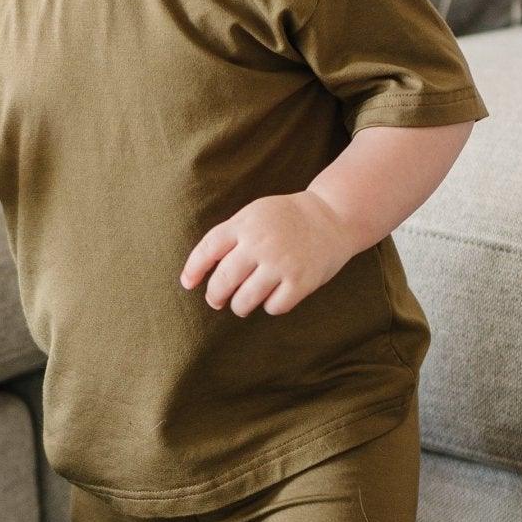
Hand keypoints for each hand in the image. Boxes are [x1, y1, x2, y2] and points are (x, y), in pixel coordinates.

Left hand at [180, 191, 357, 316]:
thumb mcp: (254, 214)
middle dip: (215, 296)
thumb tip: (200, 271)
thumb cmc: (286, 219)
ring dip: (239, 306)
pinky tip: (273, 296)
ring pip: (244, 301)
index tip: (188, 284)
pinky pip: (273, 307)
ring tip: (242, 303)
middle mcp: (261, 244)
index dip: (194, 269)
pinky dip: (269, 306)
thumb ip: (230, 236)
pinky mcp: (301, 281)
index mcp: (245, 224)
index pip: (208, 249)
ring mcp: (281, 264)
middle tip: (216, 301)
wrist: (333, 216)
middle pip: (223, 281)